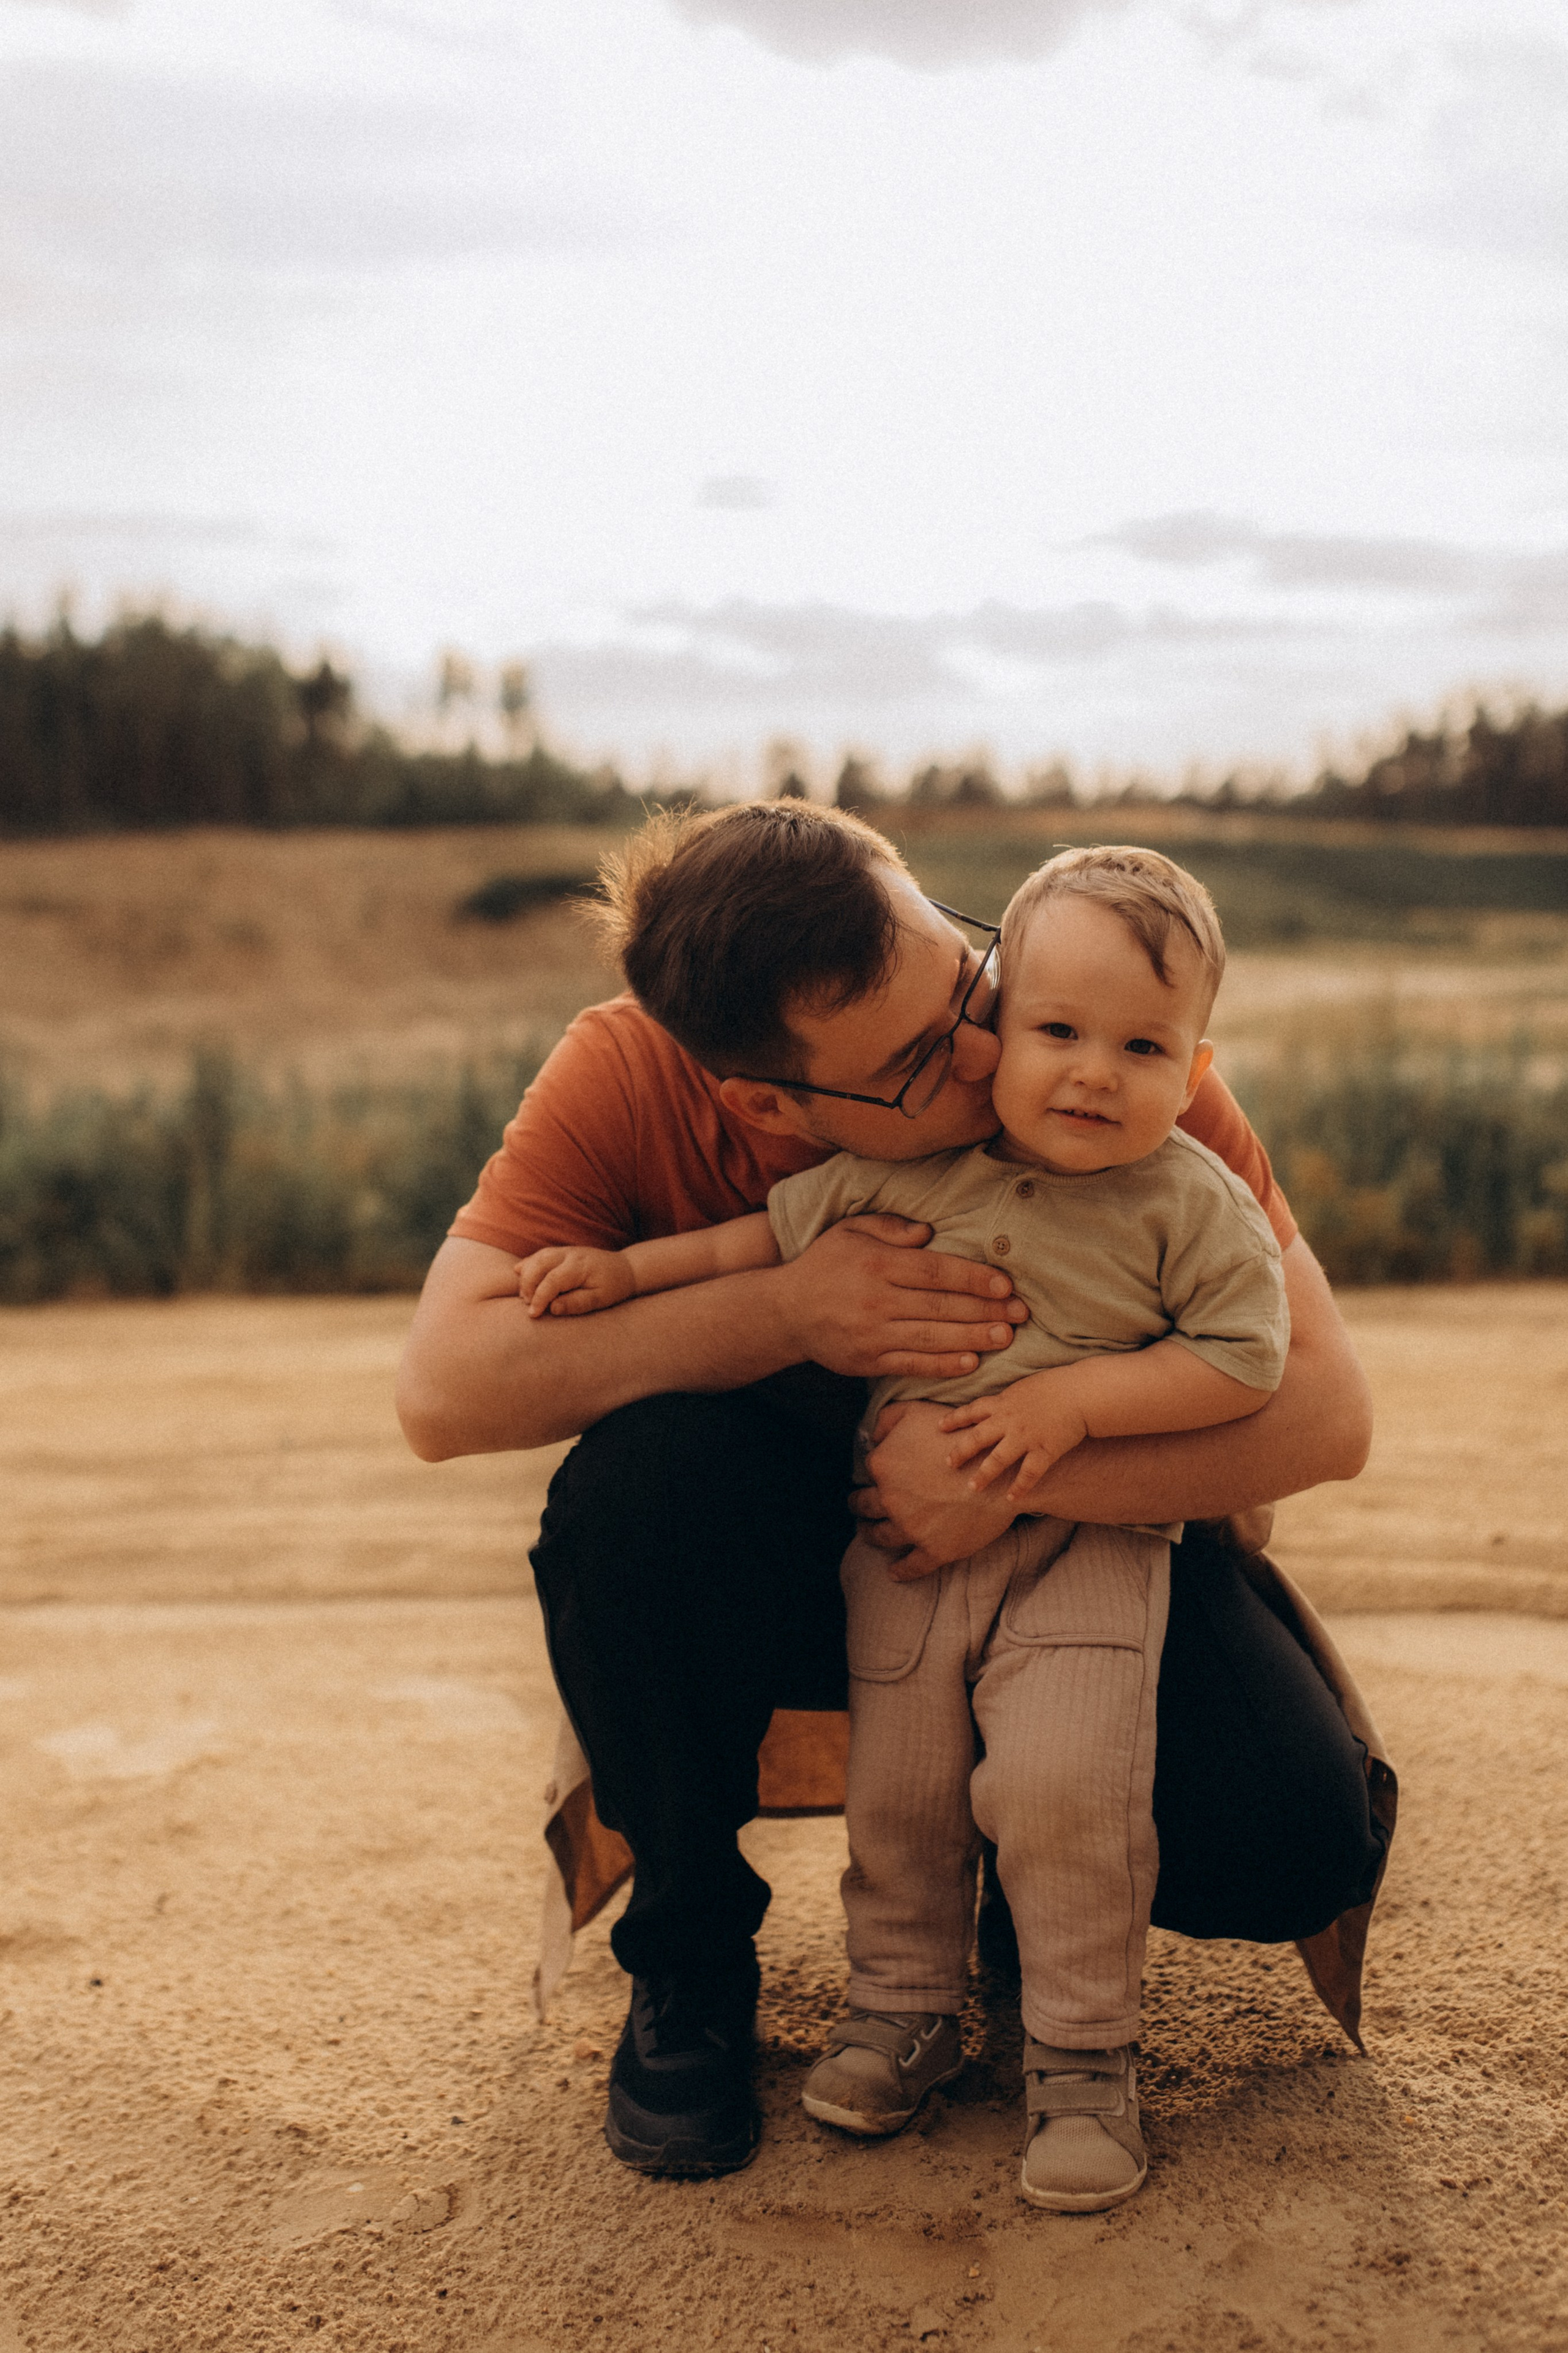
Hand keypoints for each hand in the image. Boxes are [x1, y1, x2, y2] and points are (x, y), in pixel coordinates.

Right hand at [515, 1245, 635, 1318]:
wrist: (625, 1269)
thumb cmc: (613, 1287)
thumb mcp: (600, 1299)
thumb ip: (577, 1303)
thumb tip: (552, 1308)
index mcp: (579, 1266)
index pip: (552, 1281)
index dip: (539, 1298)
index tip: (533, 1315)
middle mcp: (569, 1254)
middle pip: (539, 1265)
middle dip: (528, 1286)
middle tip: (528, 1305)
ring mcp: (565, 1251)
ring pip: (537, 1257)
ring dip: (526, 1275)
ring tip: (525, 1295)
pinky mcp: (562, 1252)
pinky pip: (540, 1254)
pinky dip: (528, 1263)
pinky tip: (519, 1273)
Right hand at [776, 1214, 1027, 1380]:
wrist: (784, 1311)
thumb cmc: (824, 1265)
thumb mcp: (850, 1231)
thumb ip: (890, 1228)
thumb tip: (930, 1232)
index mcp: (877, 1264)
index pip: (936, 1271)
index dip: (974, 1278)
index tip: (1005, 1284)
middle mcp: (876, 1300)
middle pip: (941, 1306)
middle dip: (985, 1310)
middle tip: (1020, 1313)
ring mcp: (872, 1334)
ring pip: (932, 1337)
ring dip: (974, 1338)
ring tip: (1006, 1337)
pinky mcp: (868, 1361)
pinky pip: (912, 1364)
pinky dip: (943, 1365)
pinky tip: (971, 1362)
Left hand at [852, 1401, 1025, 1579]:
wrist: (998, 1472)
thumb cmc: (959, 1437)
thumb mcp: (917, 1411)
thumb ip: (886, 1418)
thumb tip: (871, 1436)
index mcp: (883, 1465)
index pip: (868, 1470)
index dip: (874, 1472)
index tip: (875, 1476)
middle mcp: (890, 1499)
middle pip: (864, 1506)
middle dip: (859, 1506)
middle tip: (859, 1507)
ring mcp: (910, 1528)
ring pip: (880, 1536)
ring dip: (871, 1535)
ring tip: (869, 1534)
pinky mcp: (933, 1550)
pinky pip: (911, 1566)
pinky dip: (900, 1570)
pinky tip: (893, 1571)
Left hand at [940, 1370, 1088, 1502]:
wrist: (1082, 1392)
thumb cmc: (1056, 1386)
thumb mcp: (1025, 1387)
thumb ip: (1008, 1399)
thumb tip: (998, 1405)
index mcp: (1004, 1402)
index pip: (972, 1410)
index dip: (954, 1419)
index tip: (939, 1427)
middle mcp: (1010, 1421)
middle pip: (978, 1438)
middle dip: (960, 1451)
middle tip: (948, 1463)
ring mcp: (1026, 1437)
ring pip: (998, 1459)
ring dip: (984, 1474)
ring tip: (972, 1488)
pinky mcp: (1045, 1450)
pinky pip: (1029, 1473)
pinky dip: (1019, 1487)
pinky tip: (1011, 1499)